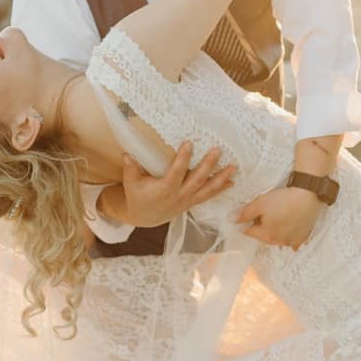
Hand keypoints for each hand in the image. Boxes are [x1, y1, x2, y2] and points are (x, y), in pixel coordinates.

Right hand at [117, 141, 235, 226]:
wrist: (145, 217)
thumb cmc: (138, 196)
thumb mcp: (131, 183)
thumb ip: (131, 169)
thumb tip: (127, 154)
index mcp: (165, 190)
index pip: (176, 173)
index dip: (183, 159)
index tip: (189, 143)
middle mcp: (179, 196)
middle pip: (196, 180)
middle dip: (208, 165)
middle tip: (217, 150)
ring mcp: (188, 200)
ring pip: (207, 190)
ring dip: (221, 178)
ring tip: (234, 168)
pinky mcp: (192, 202)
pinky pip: (208, 195)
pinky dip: (220, 189)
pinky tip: (231, 181)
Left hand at [235, 187, 324, 249]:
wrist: (309, 195)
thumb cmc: (283, 200)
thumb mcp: (259, 203)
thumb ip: (244, 213)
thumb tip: (232, 220)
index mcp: (266, 236)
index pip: (249, 231)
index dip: (246, 221)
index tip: (249, 211)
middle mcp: (279, 242)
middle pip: (264, 235)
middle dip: (261, 225)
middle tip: (265, 210)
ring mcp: (293, 241)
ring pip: (278, 237)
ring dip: (275, 229)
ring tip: (279, 214)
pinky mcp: (304, 235)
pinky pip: (293, 238)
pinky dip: (290, 233)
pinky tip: (290, 226)